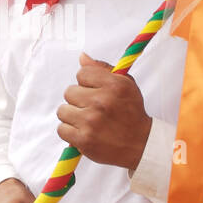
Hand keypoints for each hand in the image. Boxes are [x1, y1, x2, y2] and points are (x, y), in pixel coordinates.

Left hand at [56, 53, 151, 170]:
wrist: (141, 145)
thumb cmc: (131, 113)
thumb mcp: (126, 85)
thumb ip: (103, 69)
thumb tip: (82, 57)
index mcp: (113, 85)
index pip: (82, 73)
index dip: (87, 83)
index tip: (95, 92)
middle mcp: (102, 102)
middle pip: (69, 91)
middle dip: (78, 100)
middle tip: (92, 108)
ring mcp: (91, 121)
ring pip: (62, 110)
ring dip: (72, 116)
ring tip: (87, 121)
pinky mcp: (84, 140)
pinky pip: (61, 129)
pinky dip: (70, 132)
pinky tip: (83, 132)